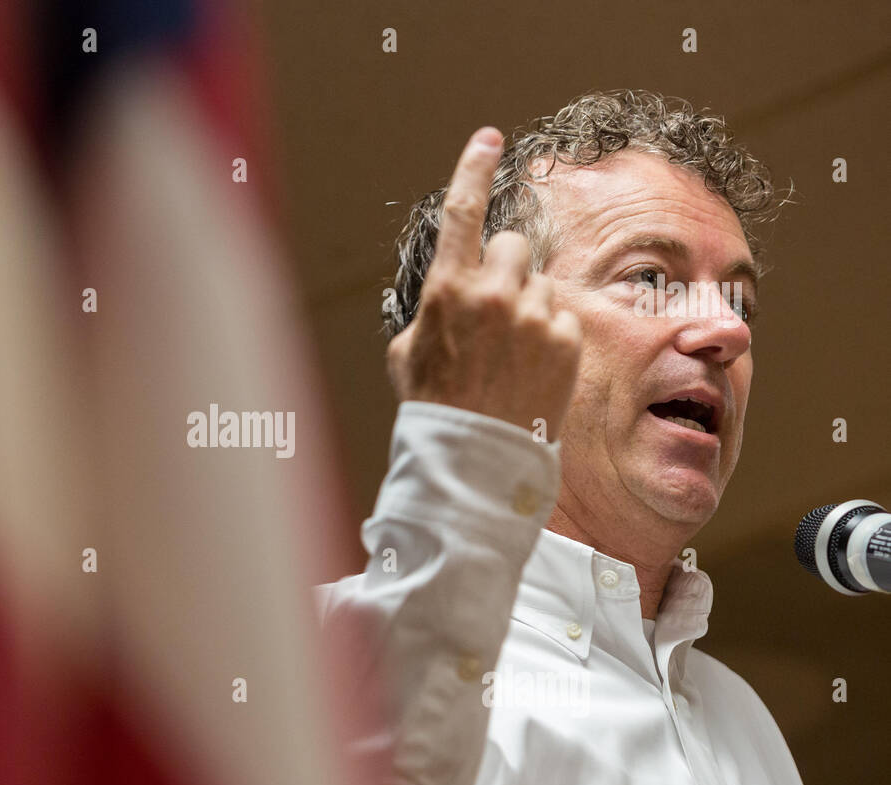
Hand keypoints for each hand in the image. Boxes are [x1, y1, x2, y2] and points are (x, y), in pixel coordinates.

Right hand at [386, 127, 580, 441]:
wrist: (475, 454)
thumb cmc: (433, 403)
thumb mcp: (409, 351)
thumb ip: (434, 307)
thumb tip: (453, 291)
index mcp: (448, 287)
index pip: (462, 208)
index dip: (474, 167)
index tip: (488, 138)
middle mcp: (493, 292)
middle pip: (512, 245)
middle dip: (505, 269)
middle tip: (495, 312)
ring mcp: (533, 315)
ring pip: (539, 281)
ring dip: (528, 304)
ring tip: (510, 354)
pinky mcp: (566, 338)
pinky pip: (561, 315)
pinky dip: (549, 334)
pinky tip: (529, 368)